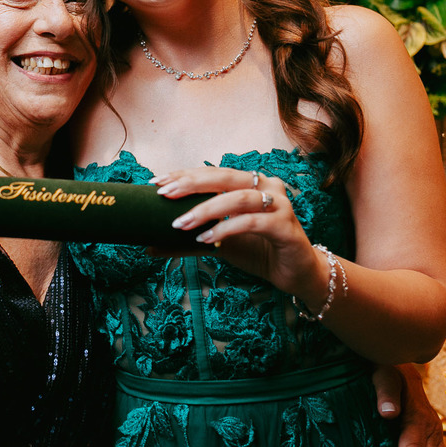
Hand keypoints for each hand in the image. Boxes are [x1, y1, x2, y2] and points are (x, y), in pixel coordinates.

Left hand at [151, 166, 322, 294]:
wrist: (295, 274)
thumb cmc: (258, 251)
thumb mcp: (218, 243)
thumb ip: (188, 241)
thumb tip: (150, 246)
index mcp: (251, 182)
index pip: (213, 172)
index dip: (185, 175)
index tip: (157, 183)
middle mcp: (267, 185)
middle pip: (225, 177)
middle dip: (191, 184)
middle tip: (165, 195)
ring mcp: (279, 204)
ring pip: (238, 198)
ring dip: (206, 210)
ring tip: (181, 224)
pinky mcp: (285, 226)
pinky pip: (252, 222)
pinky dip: (226, 229)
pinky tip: (207, 240)